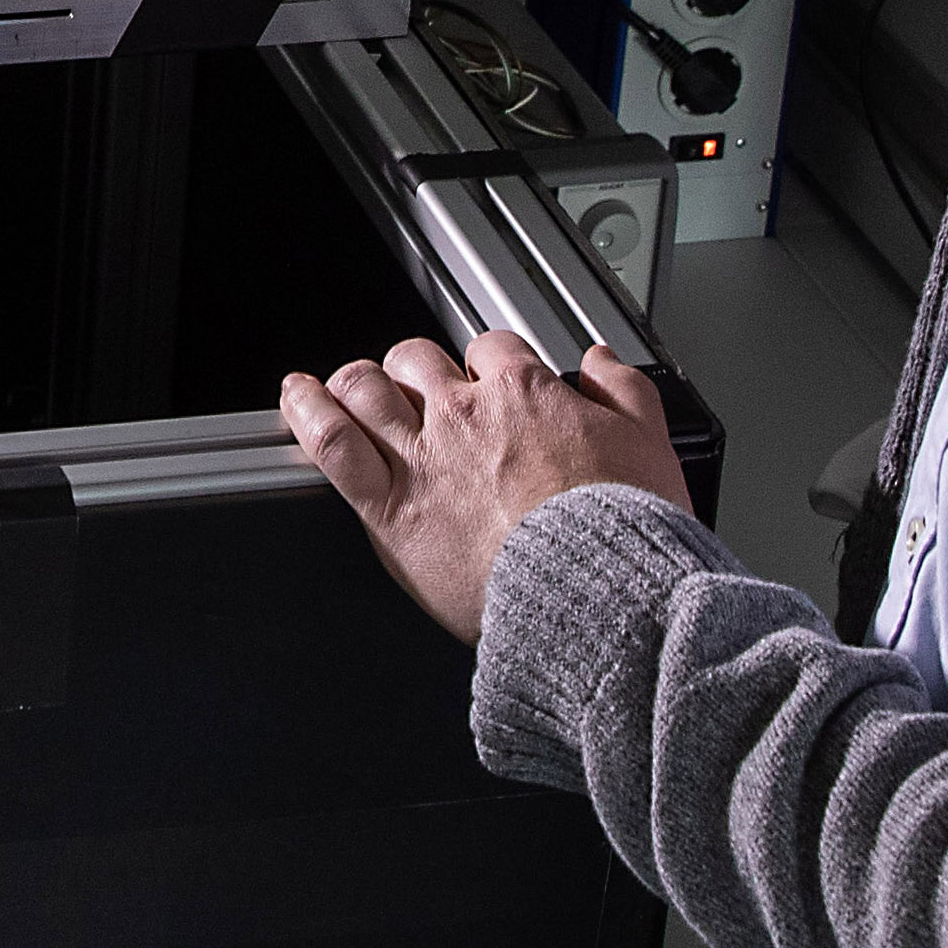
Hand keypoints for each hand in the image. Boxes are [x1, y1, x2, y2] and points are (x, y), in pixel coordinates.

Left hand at [283, 325, 688, 640]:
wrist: (593, 597)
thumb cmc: (620, 536)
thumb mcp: (651, 445)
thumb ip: (624, 390)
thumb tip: (601, 363)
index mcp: (526, 396)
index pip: (490, 350)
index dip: (486, 364)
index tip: (488, 381)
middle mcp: (465, 417)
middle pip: (419, 362)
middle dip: (417, 370)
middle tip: (420, 393)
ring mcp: (422, 459)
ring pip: (368, 390)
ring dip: (356, 383)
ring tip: (349, 387)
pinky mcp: (390, 508)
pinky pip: (333, 443)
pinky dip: (306, 411)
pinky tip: (297, 397)